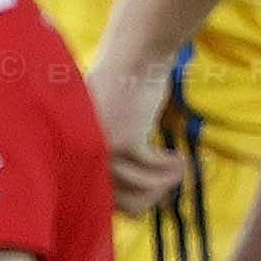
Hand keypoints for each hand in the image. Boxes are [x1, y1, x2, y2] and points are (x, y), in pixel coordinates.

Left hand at [92, 50, 184, 215]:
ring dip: (164, 184)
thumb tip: (128, 187)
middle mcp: (85, 153)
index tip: (150, 202)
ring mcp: (103, 148)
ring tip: (180, 174)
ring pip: (138, 186)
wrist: (133, 56)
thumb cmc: (123, 85)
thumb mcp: (109, 122)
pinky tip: (183, 160)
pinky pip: (152, 169)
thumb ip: (110, 150)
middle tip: (168, 193)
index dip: (126, 203)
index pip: (97, 195)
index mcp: (77, 151)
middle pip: (117, 199)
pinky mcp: (125, 140)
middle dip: (148, 200)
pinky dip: (171, 168)